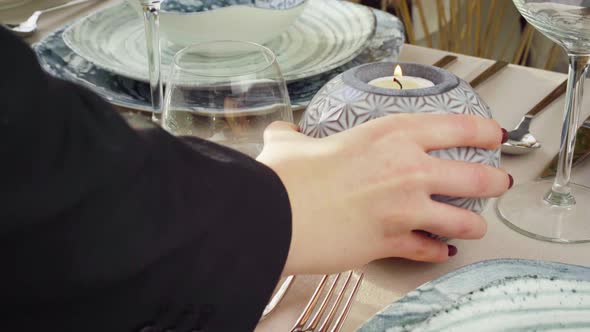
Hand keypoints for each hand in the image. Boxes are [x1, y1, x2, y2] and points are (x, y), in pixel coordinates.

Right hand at [257, 114, 509, 275]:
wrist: (276, 216)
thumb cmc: (287, 177)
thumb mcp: (290, 143)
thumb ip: (293, 136)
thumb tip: (282, 134)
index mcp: (390, 135)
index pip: (455, 128)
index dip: (483, 131)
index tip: (495, 135)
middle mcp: (408, 170)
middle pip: (475, 177)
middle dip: (494, 182)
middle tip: (498, 183)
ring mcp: (405, 210)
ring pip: (462, 220)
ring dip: (473, 225)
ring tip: (475, 227)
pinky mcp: (392, 243)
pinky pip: (428, 250)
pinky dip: (436, 252)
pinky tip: (439, 252)